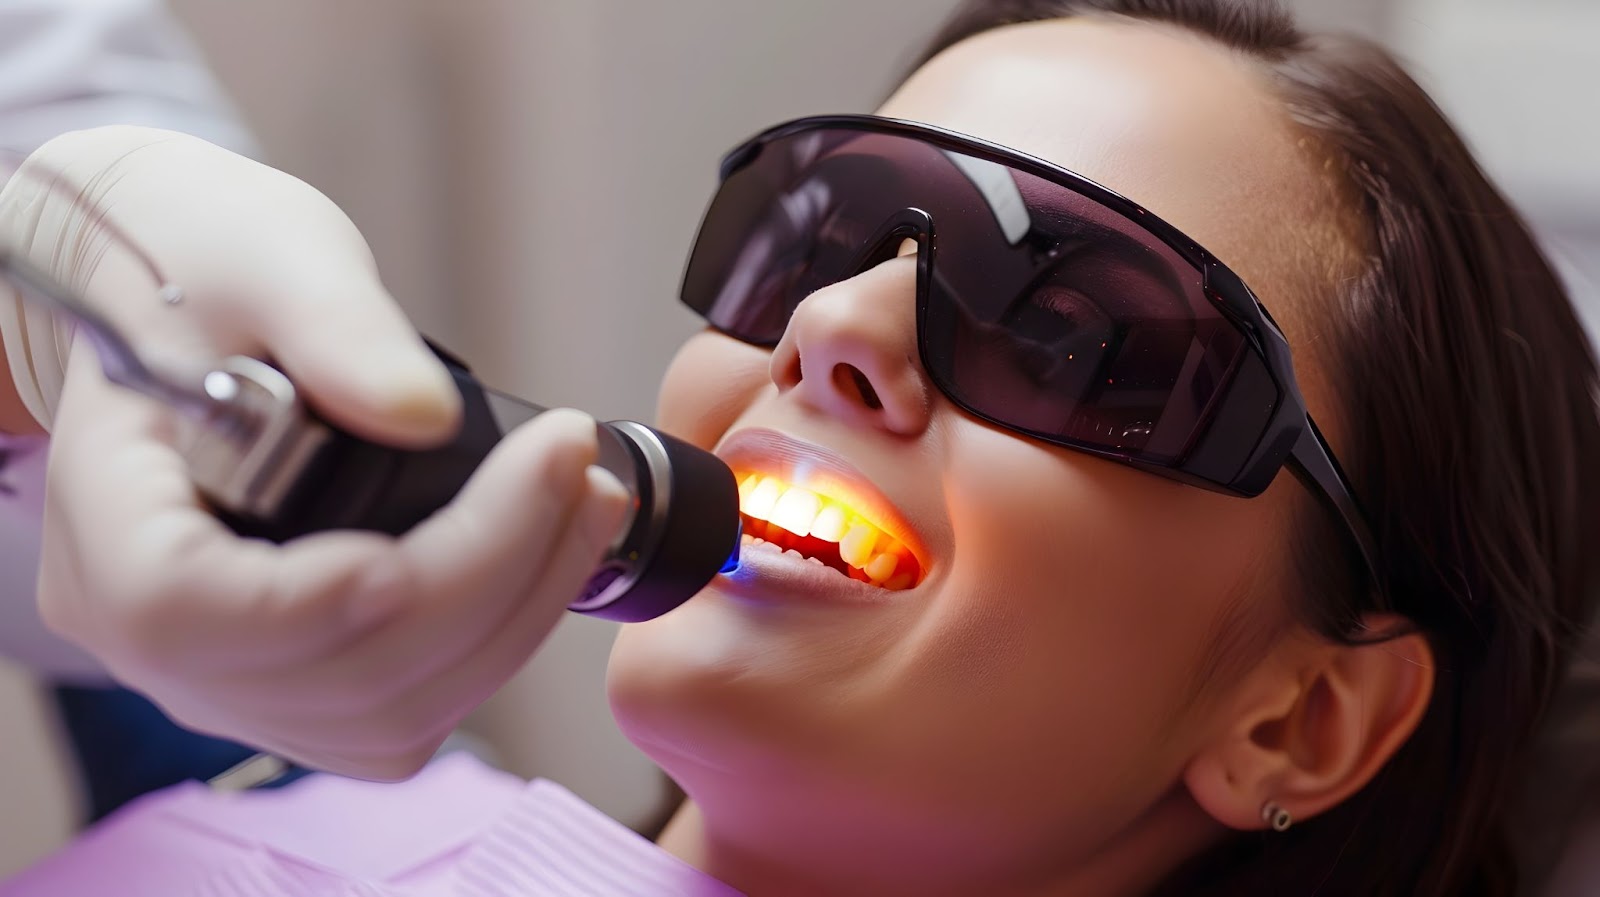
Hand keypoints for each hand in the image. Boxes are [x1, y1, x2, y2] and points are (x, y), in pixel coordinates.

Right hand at [7, 127, 628, 778]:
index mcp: (106, 522)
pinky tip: (548, 548)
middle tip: (575, 465)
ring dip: (516, 613)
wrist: (194, 304)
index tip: (449, 519)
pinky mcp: (302, 682)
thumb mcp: (269, 255)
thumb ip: (339, 326)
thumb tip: (427, 416)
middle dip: (489, 575)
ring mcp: (228, 676)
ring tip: (584, 495)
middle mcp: (152, 635)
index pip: (181, 612)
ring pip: (389, 713)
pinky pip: (411, 706)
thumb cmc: (211, 269)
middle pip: (330, 675)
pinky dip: (499, 637)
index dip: (316, 599)